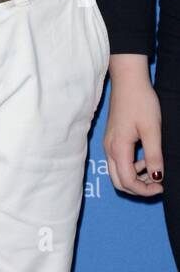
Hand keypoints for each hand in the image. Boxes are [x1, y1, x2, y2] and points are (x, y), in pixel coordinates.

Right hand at [103, 55, 164, 195]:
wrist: (128, 80)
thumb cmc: (140, 102)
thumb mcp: (152, 130)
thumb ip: (154, 156)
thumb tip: (157, 177)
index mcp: (118, 148)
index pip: (127, 181)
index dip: (145, 190)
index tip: (162, 186)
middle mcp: (110, 149)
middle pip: (119, 182)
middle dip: (138, 188)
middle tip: (157, 183)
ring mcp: (109, 143)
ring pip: (118, 172)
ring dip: (135, 177)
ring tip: (154, 167)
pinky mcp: (113, 138)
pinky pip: (119, 161)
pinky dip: (132, 166)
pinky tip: (145, 157)